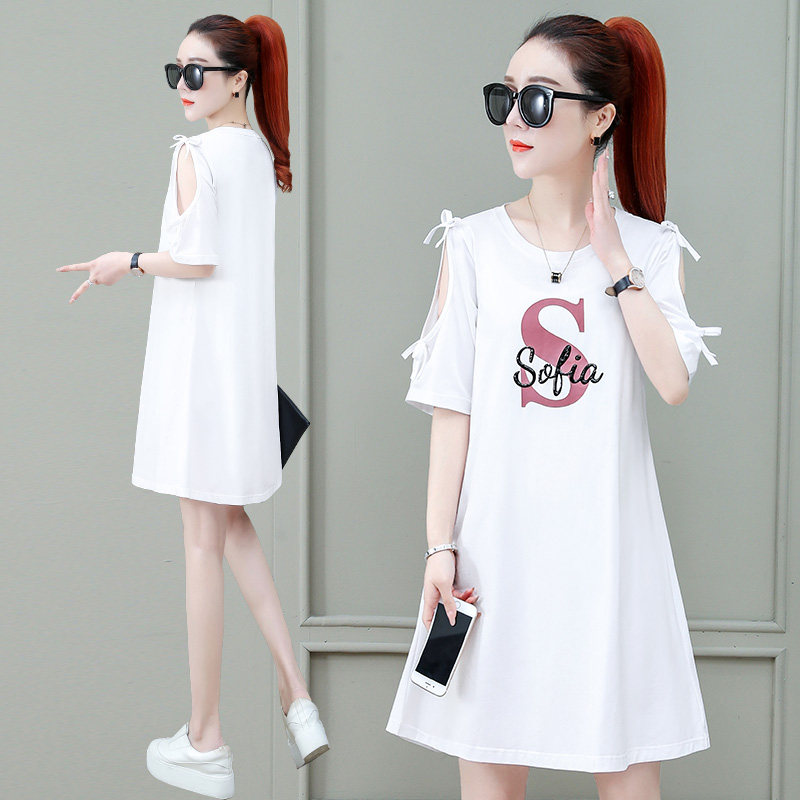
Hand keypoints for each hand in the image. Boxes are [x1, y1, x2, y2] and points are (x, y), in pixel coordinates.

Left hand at [56, 251, 132, 302]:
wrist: (125, 263)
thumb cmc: (115, 258)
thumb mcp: (102, 260)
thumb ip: (97, 269)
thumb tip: (99, 282)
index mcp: (92, 265)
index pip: (77, 267)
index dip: (67, 268)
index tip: (58, 269)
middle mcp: (94, 275)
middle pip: (85, 286)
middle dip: (77, 294)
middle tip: (70, 302)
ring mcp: (101, 281)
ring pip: (100, 280)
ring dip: (104, 276)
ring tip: (111, 271)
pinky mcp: (108, 284)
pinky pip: (107, 282)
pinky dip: (111, 278)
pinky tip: (115, 274)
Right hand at [422, 550, 478, 629]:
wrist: (443, 549)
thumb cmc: (438, 564)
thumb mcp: (444, 585)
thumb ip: (449, 602)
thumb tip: (452, 617)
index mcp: (429, 598)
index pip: (428, 619)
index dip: (432, 628)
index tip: (440, 635)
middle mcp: (434, 596)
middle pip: (445, 611)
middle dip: (457, 612)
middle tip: (467, 612)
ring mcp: (441, 591)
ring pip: (454, 603)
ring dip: (464, 602)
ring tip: (471, 598)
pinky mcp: (447, 585)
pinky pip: (457, 595)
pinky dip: (464, 595)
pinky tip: (469, 592)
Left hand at [585, 151, 630, 279]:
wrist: (615, 257)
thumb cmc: (606, 245)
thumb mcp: (595, 228)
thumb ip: (591, 215)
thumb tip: (588, 204)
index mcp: (604, 211)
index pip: (600, 189)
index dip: (600, 175)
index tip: (600, 161)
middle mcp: (606, 210)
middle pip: (602, 185)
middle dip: (602, 169)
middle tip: (603, 153)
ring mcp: (605, 214)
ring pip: (601, 191)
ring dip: (600, 175)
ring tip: (601, 160)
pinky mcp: (602, 220)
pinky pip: (599, 202)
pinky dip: (598, 190)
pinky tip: (597, 180)